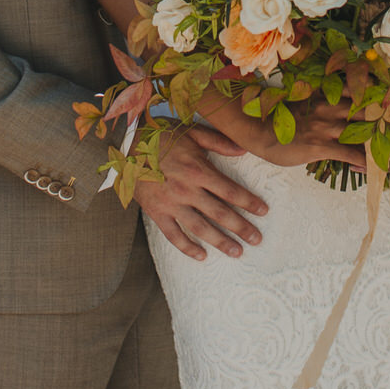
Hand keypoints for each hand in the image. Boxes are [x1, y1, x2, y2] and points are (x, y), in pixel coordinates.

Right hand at [134, 123, 267, 261]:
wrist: (125, 146)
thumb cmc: (161, 136)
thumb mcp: (192, 132)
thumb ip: (219, 142)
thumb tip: (244, 149)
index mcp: (198, 169)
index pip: (230, 190)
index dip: (249, 202)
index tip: (263, 211)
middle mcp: (187, 190)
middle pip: (220, 213)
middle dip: (241, 227)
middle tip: (257, 239)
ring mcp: (171, 203)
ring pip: (200, 228)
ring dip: (220, 241)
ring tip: (237, 252)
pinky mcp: (156, 212)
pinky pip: (174, 234)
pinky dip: (187, 247)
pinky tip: (201, 256)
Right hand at [248, 97, 367, 172]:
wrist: (258, 131)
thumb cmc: (280, 118)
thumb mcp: (304, 100)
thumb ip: (324, 100)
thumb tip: (341, 104)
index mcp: (325, 93)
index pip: (358, 88)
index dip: (377, 93)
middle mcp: (329, 106)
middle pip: (366, 108)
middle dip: (383, 118)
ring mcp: (326, 126)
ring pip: (362, 132)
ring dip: (379, 143)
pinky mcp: (321, 145)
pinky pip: (350, 154)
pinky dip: (364, 162)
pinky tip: (372, 169)